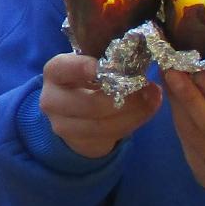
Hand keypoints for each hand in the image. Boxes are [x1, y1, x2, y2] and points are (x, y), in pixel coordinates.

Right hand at [39, 52, 161, 159]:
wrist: (74, 112)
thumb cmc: (88, 80)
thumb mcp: (92, 65)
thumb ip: (110, 63)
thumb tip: (141, 66)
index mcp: (54, 72)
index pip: (66, 68)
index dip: (87, 67)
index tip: (113, 67)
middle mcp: (51, 100)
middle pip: (91, 103)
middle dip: (126, 97)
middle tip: (147, 86)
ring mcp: (62, 126)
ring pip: (103, 124)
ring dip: (135, 112)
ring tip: (153, 99)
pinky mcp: (78, 142)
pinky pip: (111, 136)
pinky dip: (133, 123)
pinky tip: (146, 111)